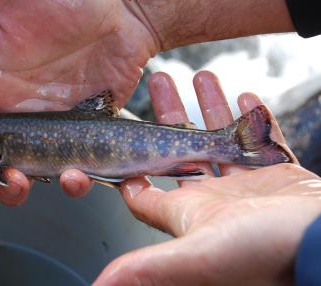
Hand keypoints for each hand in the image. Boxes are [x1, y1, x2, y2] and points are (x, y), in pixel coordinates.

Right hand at [0, 0, 157, 205]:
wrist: (123, 15)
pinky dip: (69, 184)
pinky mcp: (80, 138)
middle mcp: (13, 112)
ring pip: (19, 175)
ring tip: (19, 180)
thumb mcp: (15, 3)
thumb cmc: (72, 4)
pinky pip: (69, 173)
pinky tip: (72, 176)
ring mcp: (47, 129)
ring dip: (12, 189)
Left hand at [89, 71, 320, 284]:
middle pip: (182, 149)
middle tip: (160, 81)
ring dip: (210, 107)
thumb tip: (102, 285)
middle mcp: (215, 198)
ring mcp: (248, 184)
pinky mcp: (278, 174)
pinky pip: (260, 140)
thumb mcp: (199, 253)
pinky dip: (252, 119)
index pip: (147, 190)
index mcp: (190, 212)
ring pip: (220, 137)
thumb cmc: (267, 251)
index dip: (131, 167)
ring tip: (200, 75)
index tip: (120, 137)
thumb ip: (151, 265)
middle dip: (169, 114)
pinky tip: (244, 97)